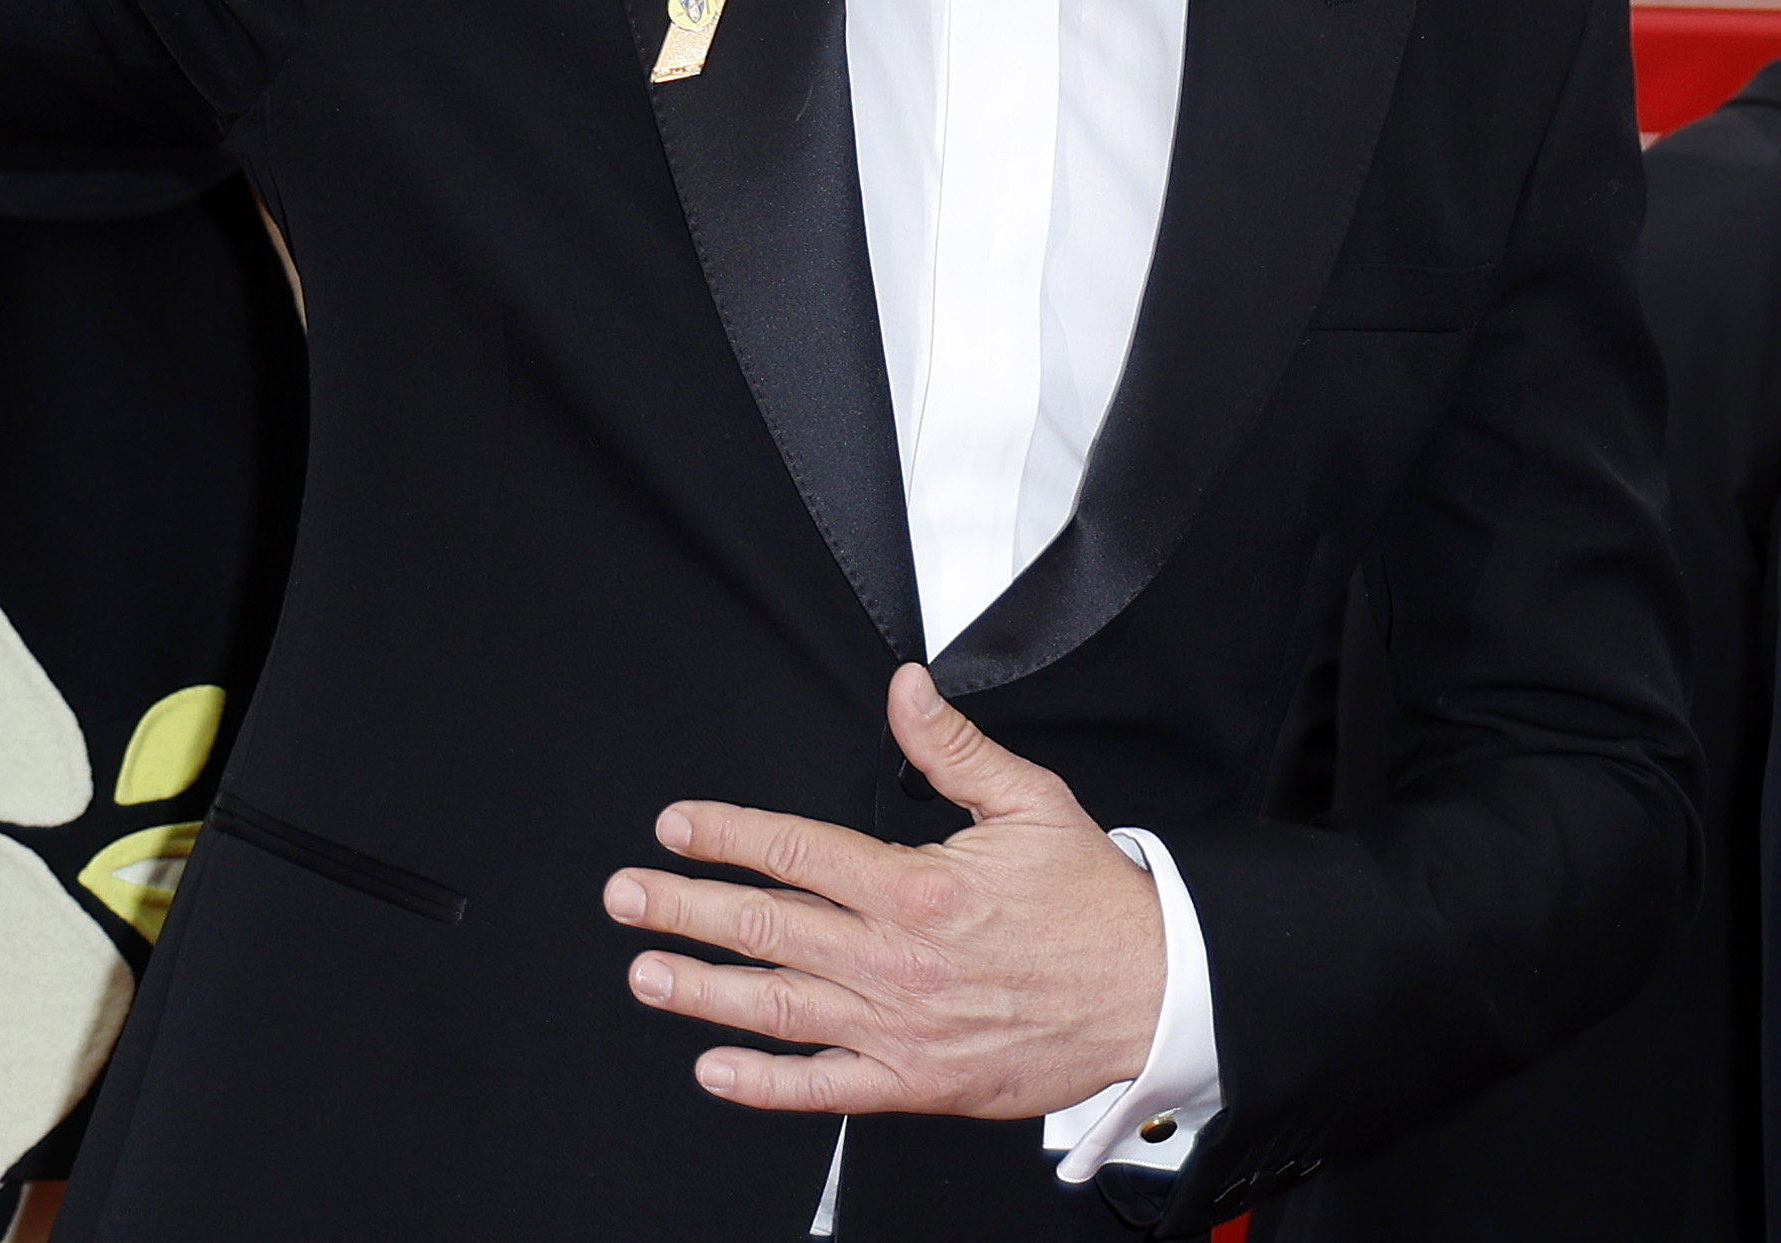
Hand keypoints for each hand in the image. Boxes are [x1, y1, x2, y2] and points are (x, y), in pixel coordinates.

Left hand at [603, 663, 1161, 1117]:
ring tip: (646, 972)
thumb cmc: (1093, 905)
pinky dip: (766, 1085)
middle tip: (628, 896)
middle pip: (770, 926)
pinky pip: (826, 1087)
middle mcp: (899, 958)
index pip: (798, 852)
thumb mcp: (1030, 800)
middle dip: (687, 908)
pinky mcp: (918, 1082)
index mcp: (919, 887)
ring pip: (781, 1005)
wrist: (1152, 995)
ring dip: (704, 990)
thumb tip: (906, 692)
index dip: (727, 835)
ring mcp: (902, 1026)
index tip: (677, 827)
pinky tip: (716, 1070)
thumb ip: (953, 747)